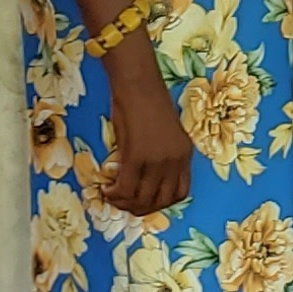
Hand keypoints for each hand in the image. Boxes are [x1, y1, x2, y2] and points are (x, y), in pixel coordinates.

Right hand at [99, 74, 194, 218]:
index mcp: (185, 154)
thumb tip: (143, 179)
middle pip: (160, 201)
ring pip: (142, 199)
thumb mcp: (163, 134)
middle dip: (139, 208)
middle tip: (122, 203)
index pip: (180, 194)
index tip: (143, 201)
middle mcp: (175, 161)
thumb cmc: (147, 102)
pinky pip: (126, 188)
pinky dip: (115, 194)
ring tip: (112, 195)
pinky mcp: (137, 157)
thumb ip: (160, 157)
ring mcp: (158, 161)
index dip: (160, 204)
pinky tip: (107, 189)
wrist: (138, 83)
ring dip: (124, 203)